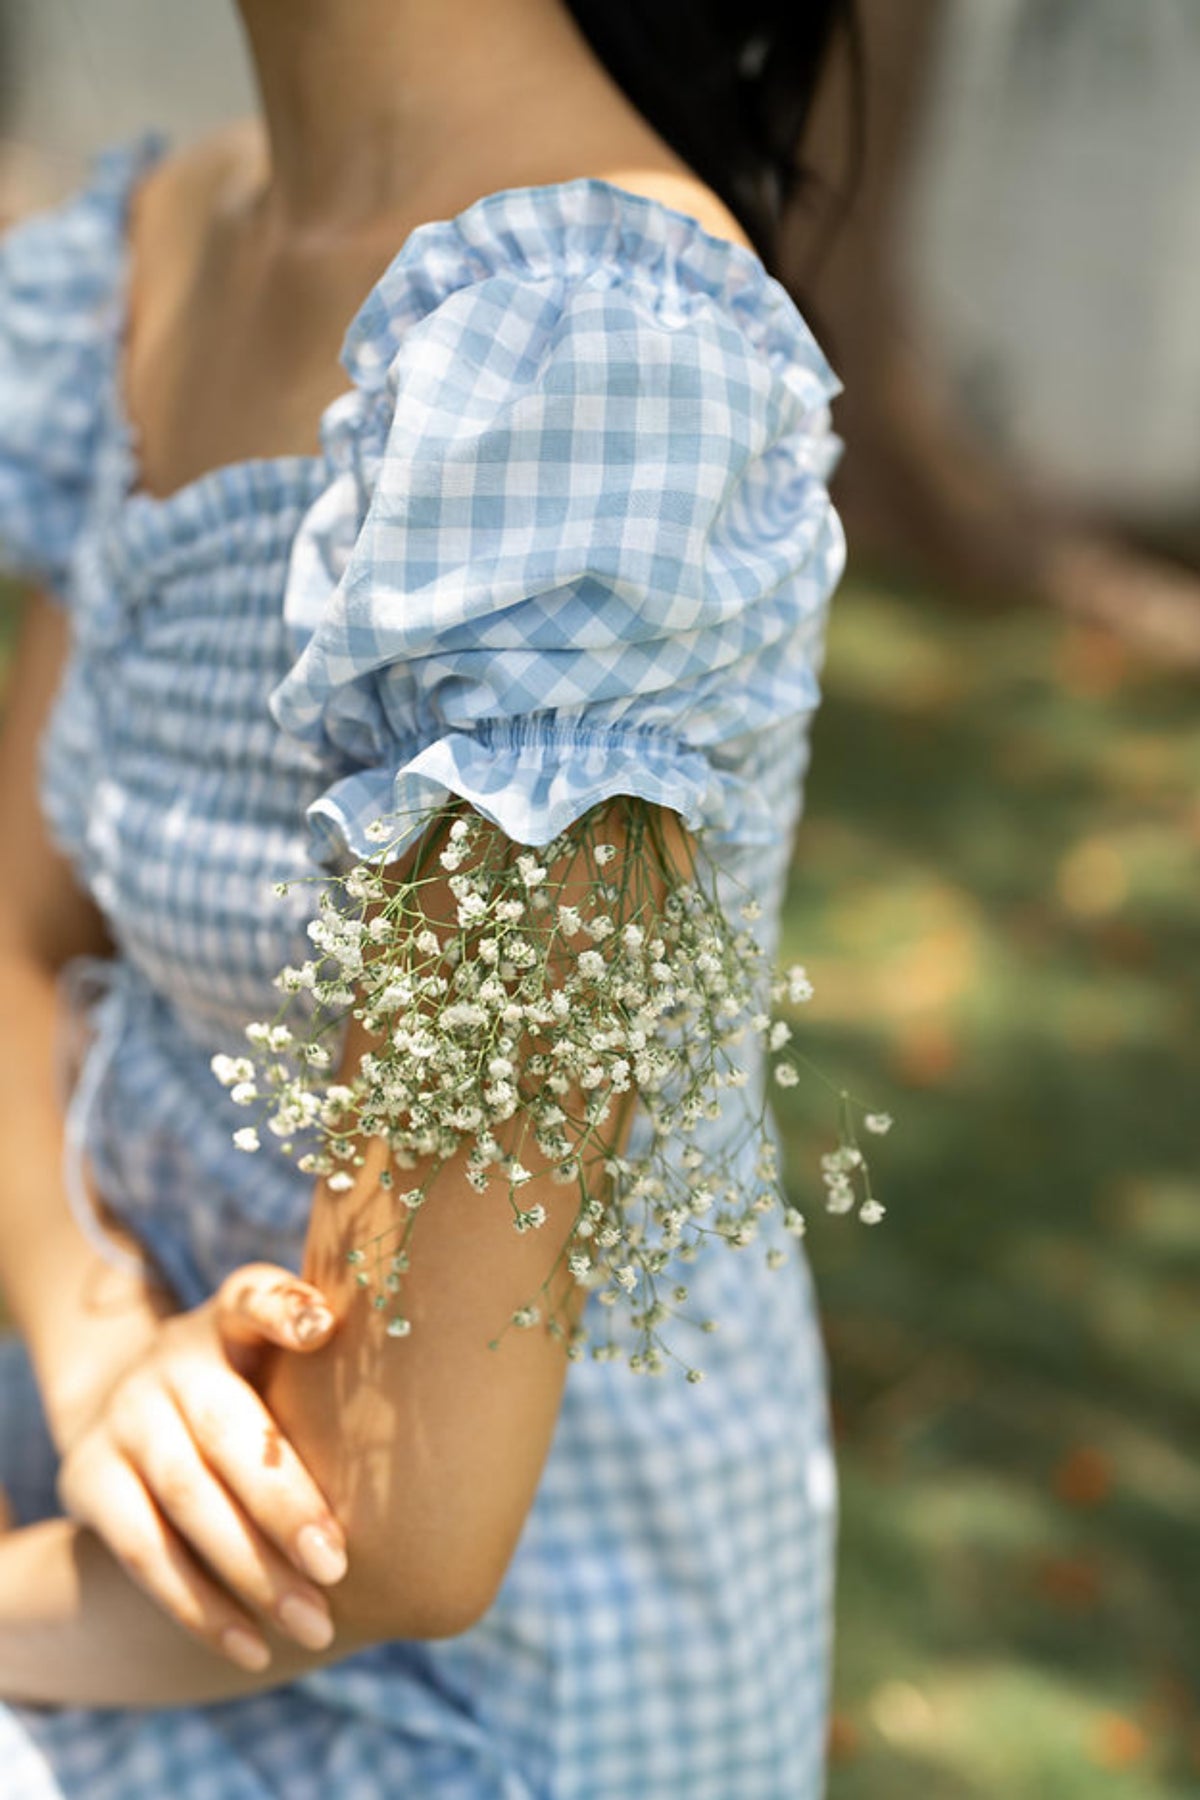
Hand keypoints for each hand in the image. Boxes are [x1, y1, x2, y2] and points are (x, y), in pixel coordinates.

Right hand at [56, 1263, 347, 1671]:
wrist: (132, 1413)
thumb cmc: (256, 1392)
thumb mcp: (287, 1366)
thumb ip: (342, 1376)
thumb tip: (461, 1432)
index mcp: (229, 1317)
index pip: (253, 1295)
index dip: (283, 1307)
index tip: (324, 1328)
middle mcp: (172, 1356)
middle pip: (228, 1427)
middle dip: (285, 1503)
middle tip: (340, 1565)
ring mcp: (124, 1415)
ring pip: (187, 1497)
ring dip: (253, 1572)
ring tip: (315, 1625)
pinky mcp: (87, 1477)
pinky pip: (144, 1551)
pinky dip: (200, 1607)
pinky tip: (252, 1647)